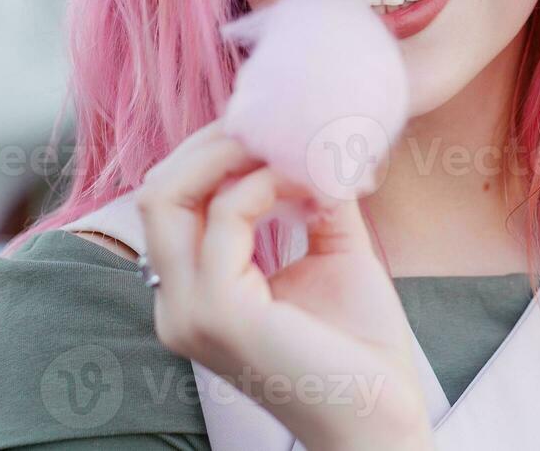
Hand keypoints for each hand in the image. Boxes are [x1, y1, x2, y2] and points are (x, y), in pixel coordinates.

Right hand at [135, 121, 434, 450]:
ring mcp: (189, 312)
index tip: (270, 127)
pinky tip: (307, 186)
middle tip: (271, 124)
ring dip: (231, 155)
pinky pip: (224, 218)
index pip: (169, 201)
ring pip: (167, 195)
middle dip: (211, 143)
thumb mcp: (332, 250)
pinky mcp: (220, 314)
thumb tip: (316, 138)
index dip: (212, 152)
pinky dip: (263, 185)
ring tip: (288, 147)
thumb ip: (314, 197)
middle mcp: (175, 305)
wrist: (384, 415)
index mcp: (192, 294)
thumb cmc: (360, 345)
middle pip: (155, 189)